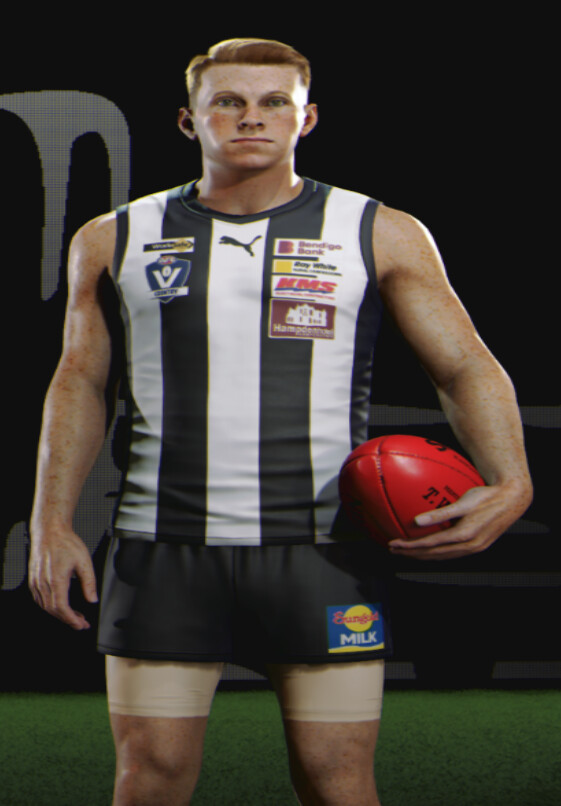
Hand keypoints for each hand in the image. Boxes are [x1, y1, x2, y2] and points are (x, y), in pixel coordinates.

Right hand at [28, 528, 97, 629]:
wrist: (50, 531)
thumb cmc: (65, 542)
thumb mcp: (84, 561)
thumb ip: (90, 583)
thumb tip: (92, 599)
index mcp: (56, 581)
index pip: (62, 609)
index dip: (72, 620)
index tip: (81, 625)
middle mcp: (43, 583)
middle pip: (53, 611)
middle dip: (68, 620)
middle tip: (81, 622)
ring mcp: (36, 582)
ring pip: (46, 606)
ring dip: (60, 614)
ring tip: (74, 615)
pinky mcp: (33, 580)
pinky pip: (39, 599)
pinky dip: (50, 606)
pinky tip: (60, 604)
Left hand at [387, 481, 531, 560]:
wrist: (513, 500)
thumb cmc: (488, 496)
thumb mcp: (464, 502)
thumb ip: (440, 513)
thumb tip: (417, 521)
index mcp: (464, 536)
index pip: (430, 545)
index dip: (410, 547)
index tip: (394, 544)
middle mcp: (469, 546)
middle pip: (434, 555)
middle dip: (412, 554)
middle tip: (394, 549)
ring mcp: (474, 548)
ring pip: (442, 557)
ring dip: (423, 556)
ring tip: (407, 551)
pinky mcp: (477, 546)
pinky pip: (451, 554)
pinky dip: (436, 553)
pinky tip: (428, 548)